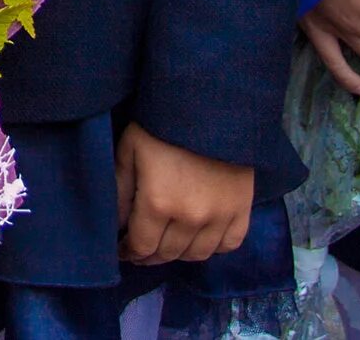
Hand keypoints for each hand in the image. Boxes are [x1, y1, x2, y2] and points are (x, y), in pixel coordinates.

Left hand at [114, 124, 252, 264]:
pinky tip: (200, 239)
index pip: (141, 246)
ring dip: (178, 254)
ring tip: (168, 245)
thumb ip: (120, 191)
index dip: (129, 252)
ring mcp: (220, 217)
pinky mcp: (242, 209)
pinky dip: (213, 248)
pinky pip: (229, 244)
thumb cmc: (163, 124)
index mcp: (157, 203)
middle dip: (150, 254)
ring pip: (197, 254)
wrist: (210, 104)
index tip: (123, 250)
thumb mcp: (129, 151)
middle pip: (168, 253)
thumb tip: (116, 224)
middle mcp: (190, 218)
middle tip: (142, 249)